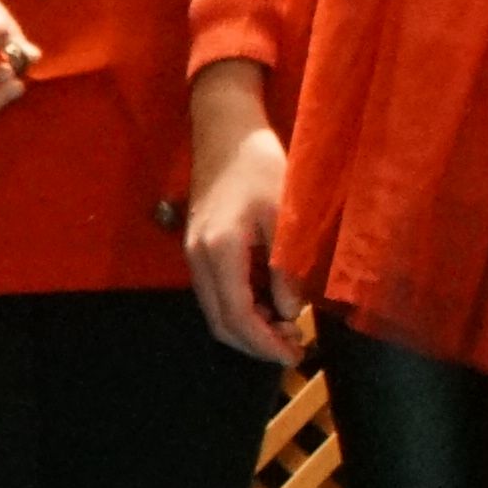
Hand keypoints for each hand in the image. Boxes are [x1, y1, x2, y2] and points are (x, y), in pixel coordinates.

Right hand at [179, 61, 309, 363]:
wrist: (225, 132)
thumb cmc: (260, 166)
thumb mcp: (284, 216)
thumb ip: (284, 268)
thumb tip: (289, 311)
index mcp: (219, 251)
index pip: (238, 317)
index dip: (265, 344)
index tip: (294, 355)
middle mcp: (199, 260)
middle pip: (220, 323)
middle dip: (255, 343)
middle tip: (293, 347)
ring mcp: (194, 256)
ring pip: (216, 311)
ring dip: (249, 328)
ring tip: (286, 328)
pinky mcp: (199, 249)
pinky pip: (216, 294)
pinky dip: (241, 309)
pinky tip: (269, 303)